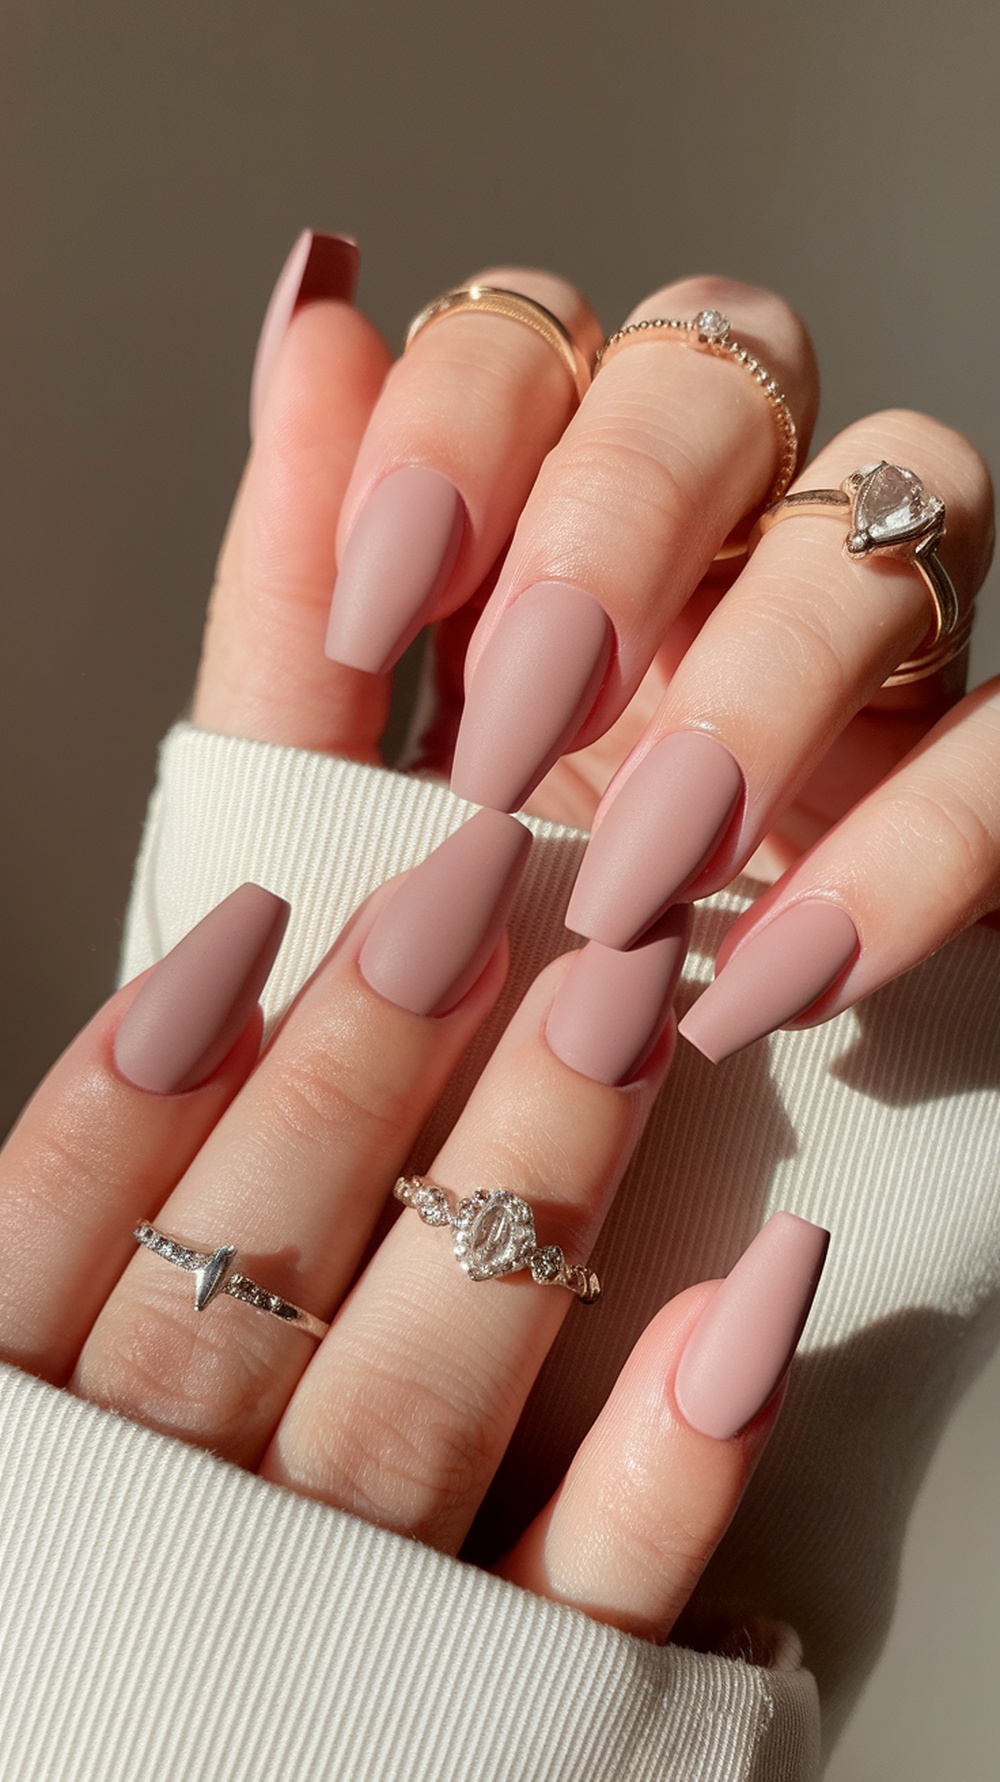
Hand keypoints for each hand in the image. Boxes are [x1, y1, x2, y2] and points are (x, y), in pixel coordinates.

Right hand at [0, 857, 825, 1641]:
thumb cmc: (90, 1584)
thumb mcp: (27, 1422)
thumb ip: (60, 1256)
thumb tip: (184, 1020)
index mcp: (34, 1467)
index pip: (63, 1240)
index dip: (144, 1077)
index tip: (249, 920)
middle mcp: (169, 1551)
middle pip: (253, 1280)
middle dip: (362, 1072)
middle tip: (474, 884)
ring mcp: (339, 1643)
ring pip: (415, 1402)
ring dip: (522, 1191)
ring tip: (616, 1006)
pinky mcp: (499, 1731)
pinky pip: (579, 1616)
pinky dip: (669, 1470)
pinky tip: (746, 1301)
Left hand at [206, 235, 995, 1065]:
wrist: (526, 1186)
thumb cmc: (431, 982)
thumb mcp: (322, 809)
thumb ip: (296, 595)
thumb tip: (310, 331)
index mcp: (538, 536)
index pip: (535, 339)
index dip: (461, 420)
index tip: (378, 607)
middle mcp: (715, 554)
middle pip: (727, 360)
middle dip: (618, 511)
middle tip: (519, 723)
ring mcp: (866, 658)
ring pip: (923, 484)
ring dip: (764, 671)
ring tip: (640, 869)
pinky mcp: (974, 796)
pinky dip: (910, 853)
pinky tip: (769, 980)